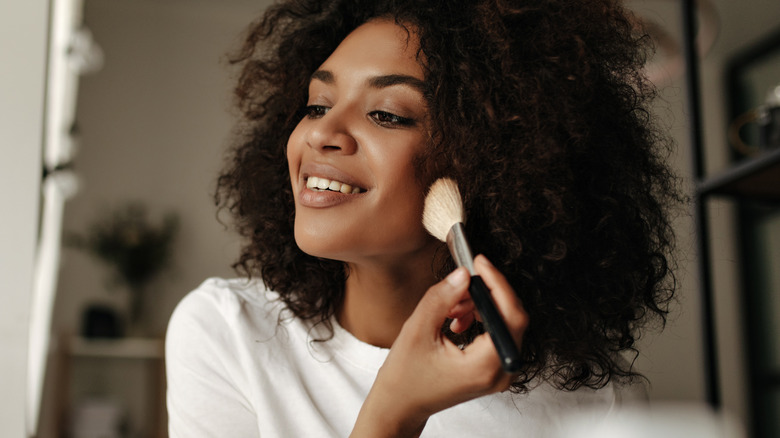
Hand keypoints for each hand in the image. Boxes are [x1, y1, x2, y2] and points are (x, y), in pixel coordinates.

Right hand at [350, 255, 527, 437]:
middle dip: (485, 295)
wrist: (400, 405)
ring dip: (479, 306)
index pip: (510, 316)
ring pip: (503, 324)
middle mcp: (500, 372)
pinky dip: (479, 319)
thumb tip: (463, 274)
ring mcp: (499, 373)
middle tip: (460, 284)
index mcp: (485, 366)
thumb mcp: (418, 330)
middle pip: (510, 318)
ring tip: (451, 308)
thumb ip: (442, 298)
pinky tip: (455, 320)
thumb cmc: (405, 377)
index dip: (498, 284)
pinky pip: (496, 334)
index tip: (480, 263)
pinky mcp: (493, 369)